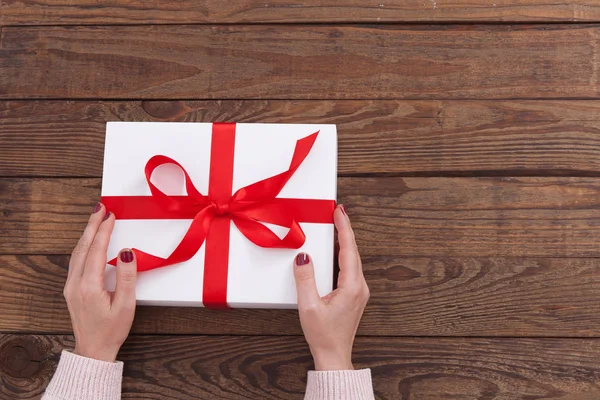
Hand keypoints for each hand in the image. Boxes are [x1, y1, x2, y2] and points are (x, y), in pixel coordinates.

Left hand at [63, 202, 136, 361]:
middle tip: (100, 207)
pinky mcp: (72, 289)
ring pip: (77, 252)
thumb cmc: (112, 330)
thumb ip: (126, 277)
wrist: (94, 350)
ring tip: (95, 218)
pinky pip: (75, 260)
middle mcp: (75, 283)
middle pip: (83, 246)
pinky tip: (89, 241)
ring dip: (86, 233)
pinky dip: (83, 245)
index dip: (104, 230)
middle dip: (92, 225)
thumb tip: (126, 252)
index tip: (111, 215)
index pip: (96, 249)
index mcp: (89, 286)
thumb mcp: (126, 305)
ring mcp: (71, 286)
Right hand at [294, 204, 368, 370]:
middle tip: (338, 212)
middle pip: (353, 251)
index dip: (344, 228)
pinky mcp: (354, 295)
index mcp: (351, 286)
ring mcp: (359, 291)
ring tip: (337, 225)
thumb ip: (305, 279)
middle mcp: (359, 287)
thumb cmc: (323, 335)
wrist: (334, 356)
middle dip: (345, 230)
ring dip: (345, 242)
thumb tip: (304, 257)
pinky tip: (337, 250)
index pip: (349, 249)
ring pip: (353, 259)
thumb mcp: (309, 306)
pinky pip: (350, 268)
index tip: (340, 211)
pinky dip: (344, 254)